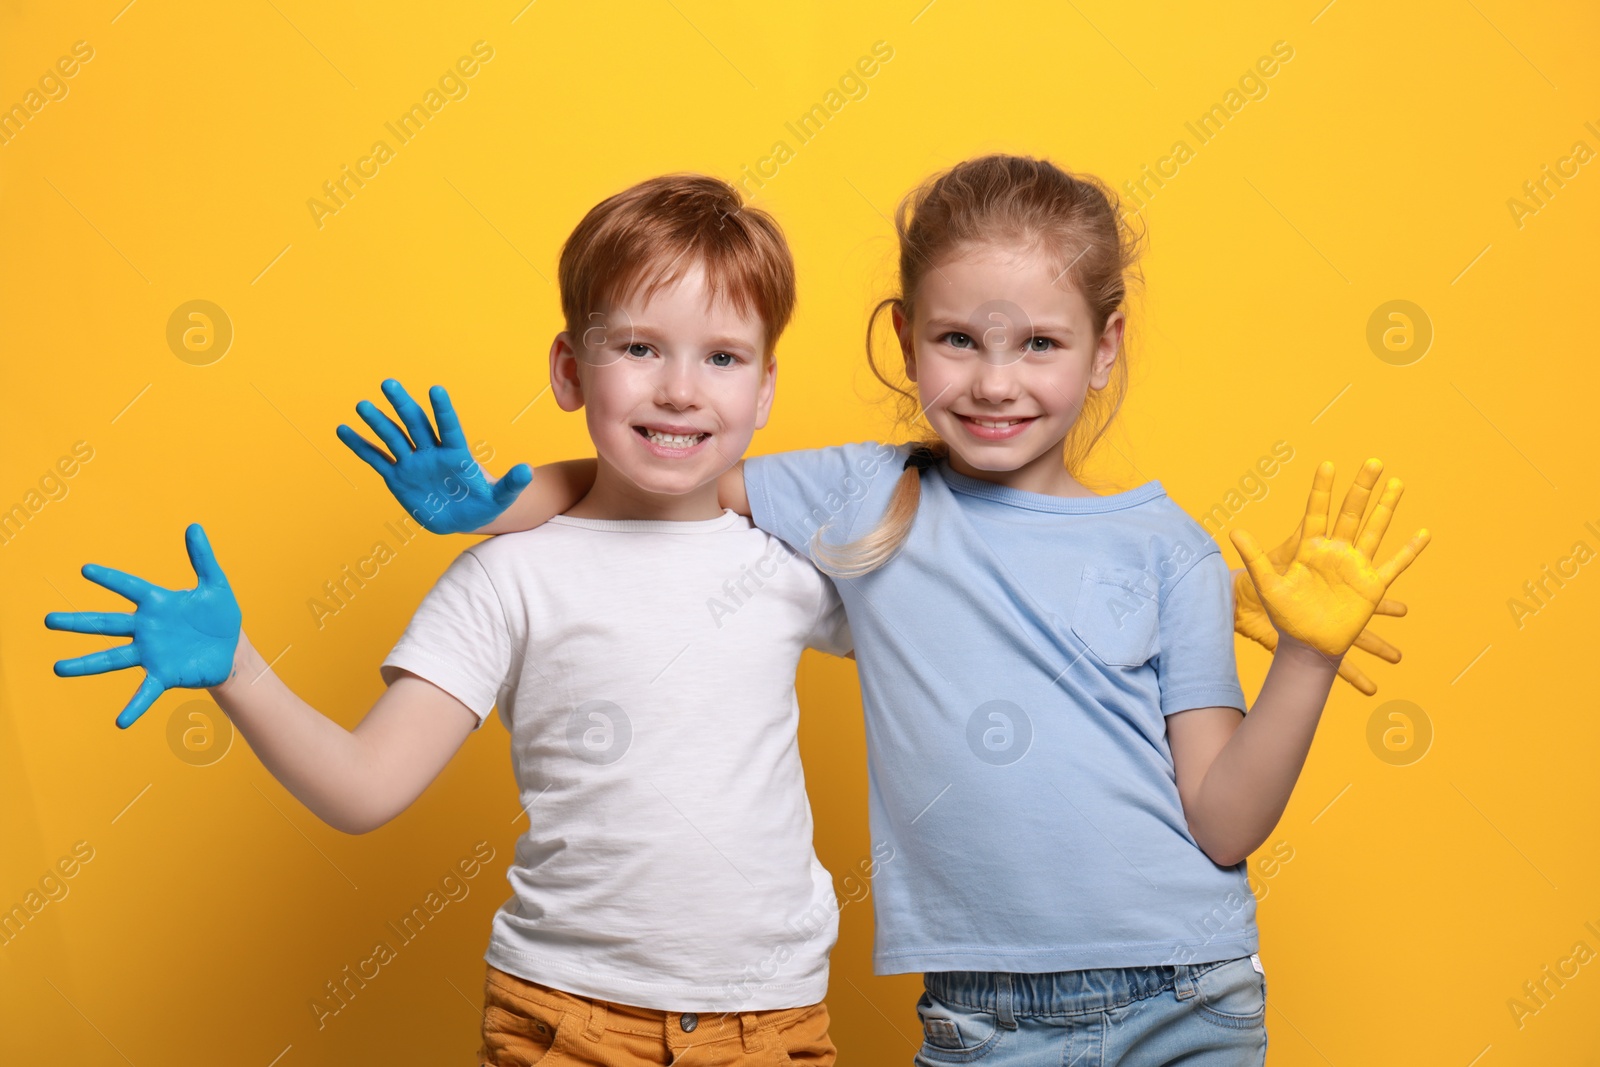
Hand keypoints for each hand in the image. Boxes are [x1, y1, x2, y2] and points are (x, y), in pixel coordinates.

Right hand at [45, 524, 242, 728]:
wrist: (233, 649)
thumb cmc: (219, 616)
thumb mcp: (215, 585)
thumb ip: (203, 558)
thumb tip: (194, 527)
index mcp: (157, 603)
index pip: (129, 587)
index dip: (109, 579)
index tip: (85, 570)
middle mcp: (146, 628)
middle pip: (106, 624)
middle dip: (77, 622)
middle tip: (47, 620)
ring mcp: (151, 653)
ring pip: (112, 658)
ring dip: (85, 665)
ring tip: (57, 669)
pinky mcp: (163, 674)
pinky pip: (144, 692)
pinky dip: (133, 707)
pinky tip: (120, 722)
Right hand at [337, 378, 531, 534]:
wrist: (464, 517)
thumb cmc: (484, 503)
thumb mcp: (501, 497)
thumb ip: (511, 484)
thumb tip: (527, 471)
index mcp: (457, 454)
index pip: (449, 427)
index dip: (442, 409)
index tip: (435, 390)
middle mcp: (432, 452)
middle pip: (416, 424)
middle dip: (403, 405)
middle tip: (389, 383)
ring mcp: (413, 463)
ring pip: (393, 438)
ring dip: (378, 423)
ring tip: (362, 405)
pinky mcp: (398, 478)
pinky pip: (376, 459)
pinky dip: (361, 446)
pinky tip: (343, 430)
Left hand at [1230, 458, 1429, 665]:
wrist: (1306, 644)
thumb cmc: (1285, 615)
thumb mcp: (1267, 584)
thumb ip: (1255, 557)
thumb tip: (1234, 531)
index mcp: (1310, 548)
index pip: (1317, 511)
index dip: (1322, 489)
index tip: (1328, 464)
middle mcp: (1335, 551)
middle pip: (1351, 513)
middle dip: (1361, 488)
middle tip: (1373, 462)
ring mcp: (1355, 566)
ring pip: (1374, 530)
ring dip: (1386, 507)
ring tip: (1397, 482)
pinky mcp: (1371, 587)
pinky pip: (1394, 565)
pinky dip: (1409, 551)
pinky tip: (1424, 534)